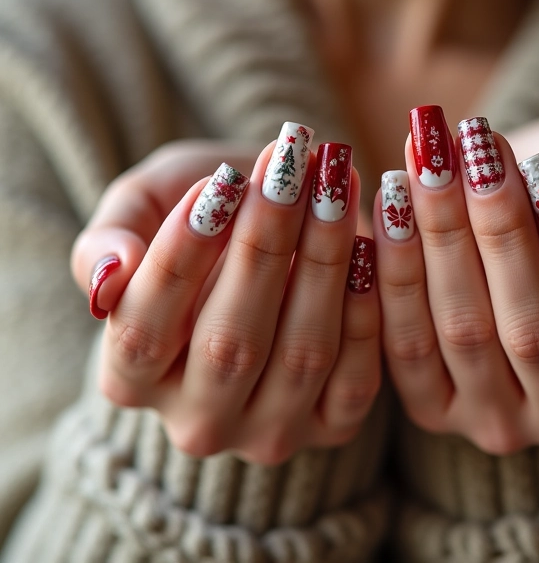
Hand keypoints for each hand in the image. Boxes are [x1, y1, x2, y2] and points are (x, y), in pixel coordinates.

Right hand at [72, 132, 380, 463]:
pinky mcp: (333, 424)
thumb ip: (107, 239)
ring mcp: (269, 431)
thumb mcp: (141, 210)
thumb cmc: (202, 216)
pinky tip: (369, 242)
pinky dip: (365, 306)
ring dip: (323, 260)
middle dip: (263, 246)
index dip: (180, 257)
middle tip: (288, 170)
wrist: (269, 238)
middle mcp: (198, 422)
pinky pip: (357, 376)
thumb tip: (108, 277)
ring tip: (332, 185)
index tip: (217, 182)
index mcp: (131, 380)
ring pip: (301, 356)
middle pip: (228, 346)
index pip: (143, 330)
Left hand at [374, 106, 538, 453]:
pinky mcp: (433, 404)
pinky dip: (392, 271)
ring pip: (463, 332)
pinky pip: (404, 345)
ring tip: (428, 160)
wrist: (527, 201)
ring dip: (440, 238)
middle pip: (530, 331)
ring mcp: (496, 418)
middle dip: (498, 230)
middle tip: (474, 148)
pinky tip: (388, 199)